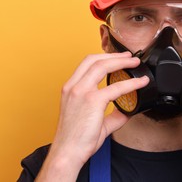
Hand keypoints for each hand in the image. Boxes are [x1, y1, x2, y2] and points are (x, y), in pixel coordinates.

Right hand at [35, 52, 148, 181]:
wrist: (67, 151)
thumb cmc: (74, 138)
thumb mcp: (91, 120)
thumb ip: (110, 114)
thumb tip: (126, 111)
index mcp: (69, 89)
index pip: (85, 65)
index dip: (102, 58)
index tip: (115, 59)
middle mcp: (72, 87)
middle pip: (93, 60)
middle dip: (113, 55)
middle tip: (128, 56)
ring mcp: (80, 91)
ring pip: (102, 66)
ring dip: (120, 62)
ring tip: (133, 63)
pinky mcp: (92, 100)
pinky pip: (116, 87)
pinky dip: (131, 83)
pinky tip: (139, 83)